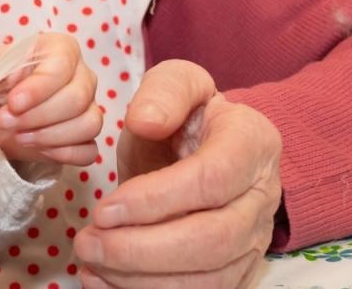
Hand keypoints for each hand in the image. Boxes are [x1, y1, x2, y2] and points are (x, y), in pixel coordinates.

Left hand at [0, 34, 101, 165]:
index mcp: (62, 50)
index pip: (62, 65)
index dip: (39, 87)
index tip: (13, 103)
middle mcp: (82, 76)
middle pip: (78, 97)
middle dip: (39, 115)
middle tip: (6, 121)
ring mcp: (89, 108)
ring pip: (88, 124)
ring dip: (50, 136)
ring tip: (19, 137)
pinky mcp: (87, 138)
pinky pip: (89, 150)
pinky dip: (65, 153)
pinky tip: (39, 150)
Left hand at [73, 60, 280, 287]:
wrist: (210, 147)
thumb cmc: (189, 115)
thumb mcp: (177, 83)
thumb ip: (163, 92)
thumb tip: (144, 119)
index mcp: (253, 143)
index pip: (212, 180)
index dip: (156, 200)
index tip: (104, 208)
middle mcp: (263, 198)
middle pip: (213, 239)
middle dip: (142, 249)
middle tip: (88, 242)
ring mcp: (255, 241)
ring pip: (209, 279)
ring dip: (142, 280)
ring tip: (91, 261)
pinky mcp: (237, 271)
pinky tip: (105, 283)